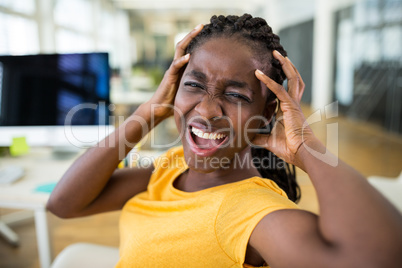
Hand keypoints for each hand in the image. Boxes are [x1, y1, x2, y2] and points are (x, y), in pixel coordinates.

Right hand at [145, 24, 203, 121]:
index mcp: (182, 67)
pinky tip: (190, 56)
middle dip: (192, 34)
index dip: (195, 40)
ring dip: (188, 39)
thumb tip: (216, 87)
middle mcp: (177, 65)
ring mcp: (172, 69)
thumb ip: (199, 85)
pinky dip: (182, 60)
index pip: (188, 49)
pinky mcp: (169, 76)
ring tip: (197, 30)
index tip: (206, 33)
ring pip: (179, 50)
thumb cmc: (175, 101)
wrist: (160, 109)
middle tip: (202, 25)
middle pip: (183, 44)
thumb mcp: (191, 90)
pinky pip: (175, 66)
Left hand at [253, 51, 315, 168]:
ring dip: (284, 65)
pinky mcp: (290, 106)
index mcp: (288, 110)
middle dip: (286, 66)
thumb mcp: (269, 142)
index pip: (283, 90)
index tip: (271, 72)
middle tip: (277, 54)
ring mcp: (293, 104)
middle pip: (293, 79)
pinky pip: (279, 90)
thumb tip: (248, 138)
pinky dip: (268, 81)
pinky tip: (258, 73)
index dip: (279, 80)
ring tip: (276, 53)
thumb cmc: (290, 149)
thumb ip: (259, 138)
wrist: (302, 153)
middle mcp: (292, 104)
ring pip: (291, 78)